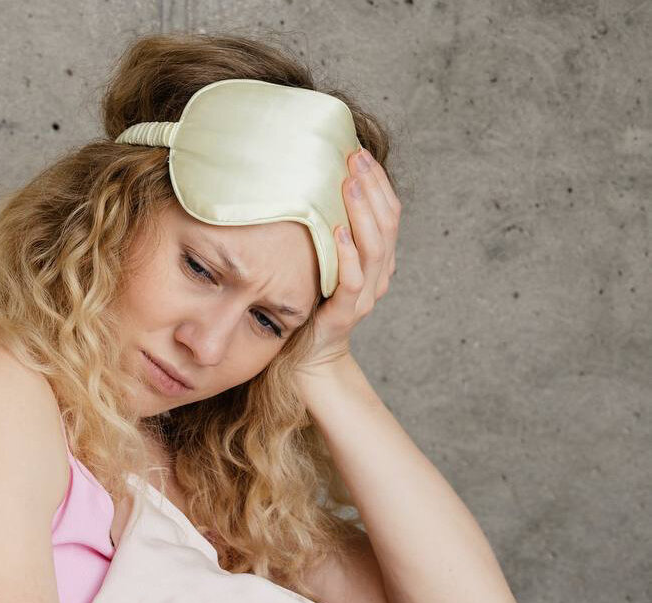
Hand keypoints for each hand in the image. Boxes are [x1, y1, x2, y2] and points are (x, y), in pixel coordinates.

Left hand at [294, 146, 400, 379]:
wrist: (306, 356)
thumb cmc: (312, 301)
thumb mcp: (324, 259)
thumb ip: (329, 230)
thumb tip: (312, 184)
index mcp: (378, 260)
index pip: (389, 213)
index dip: (378, 182)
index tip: (359, 153)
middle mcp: (378, 276)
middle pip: (387, 225)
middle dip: (372, 187)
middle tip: (354, 158)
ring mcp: (364, 296)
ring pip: (374, 249)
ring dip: (362, 213)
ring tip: (347, 184)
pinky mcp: (344, 314)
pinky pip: (352, 282)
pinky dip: (347, 255)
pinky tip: (337, 232)